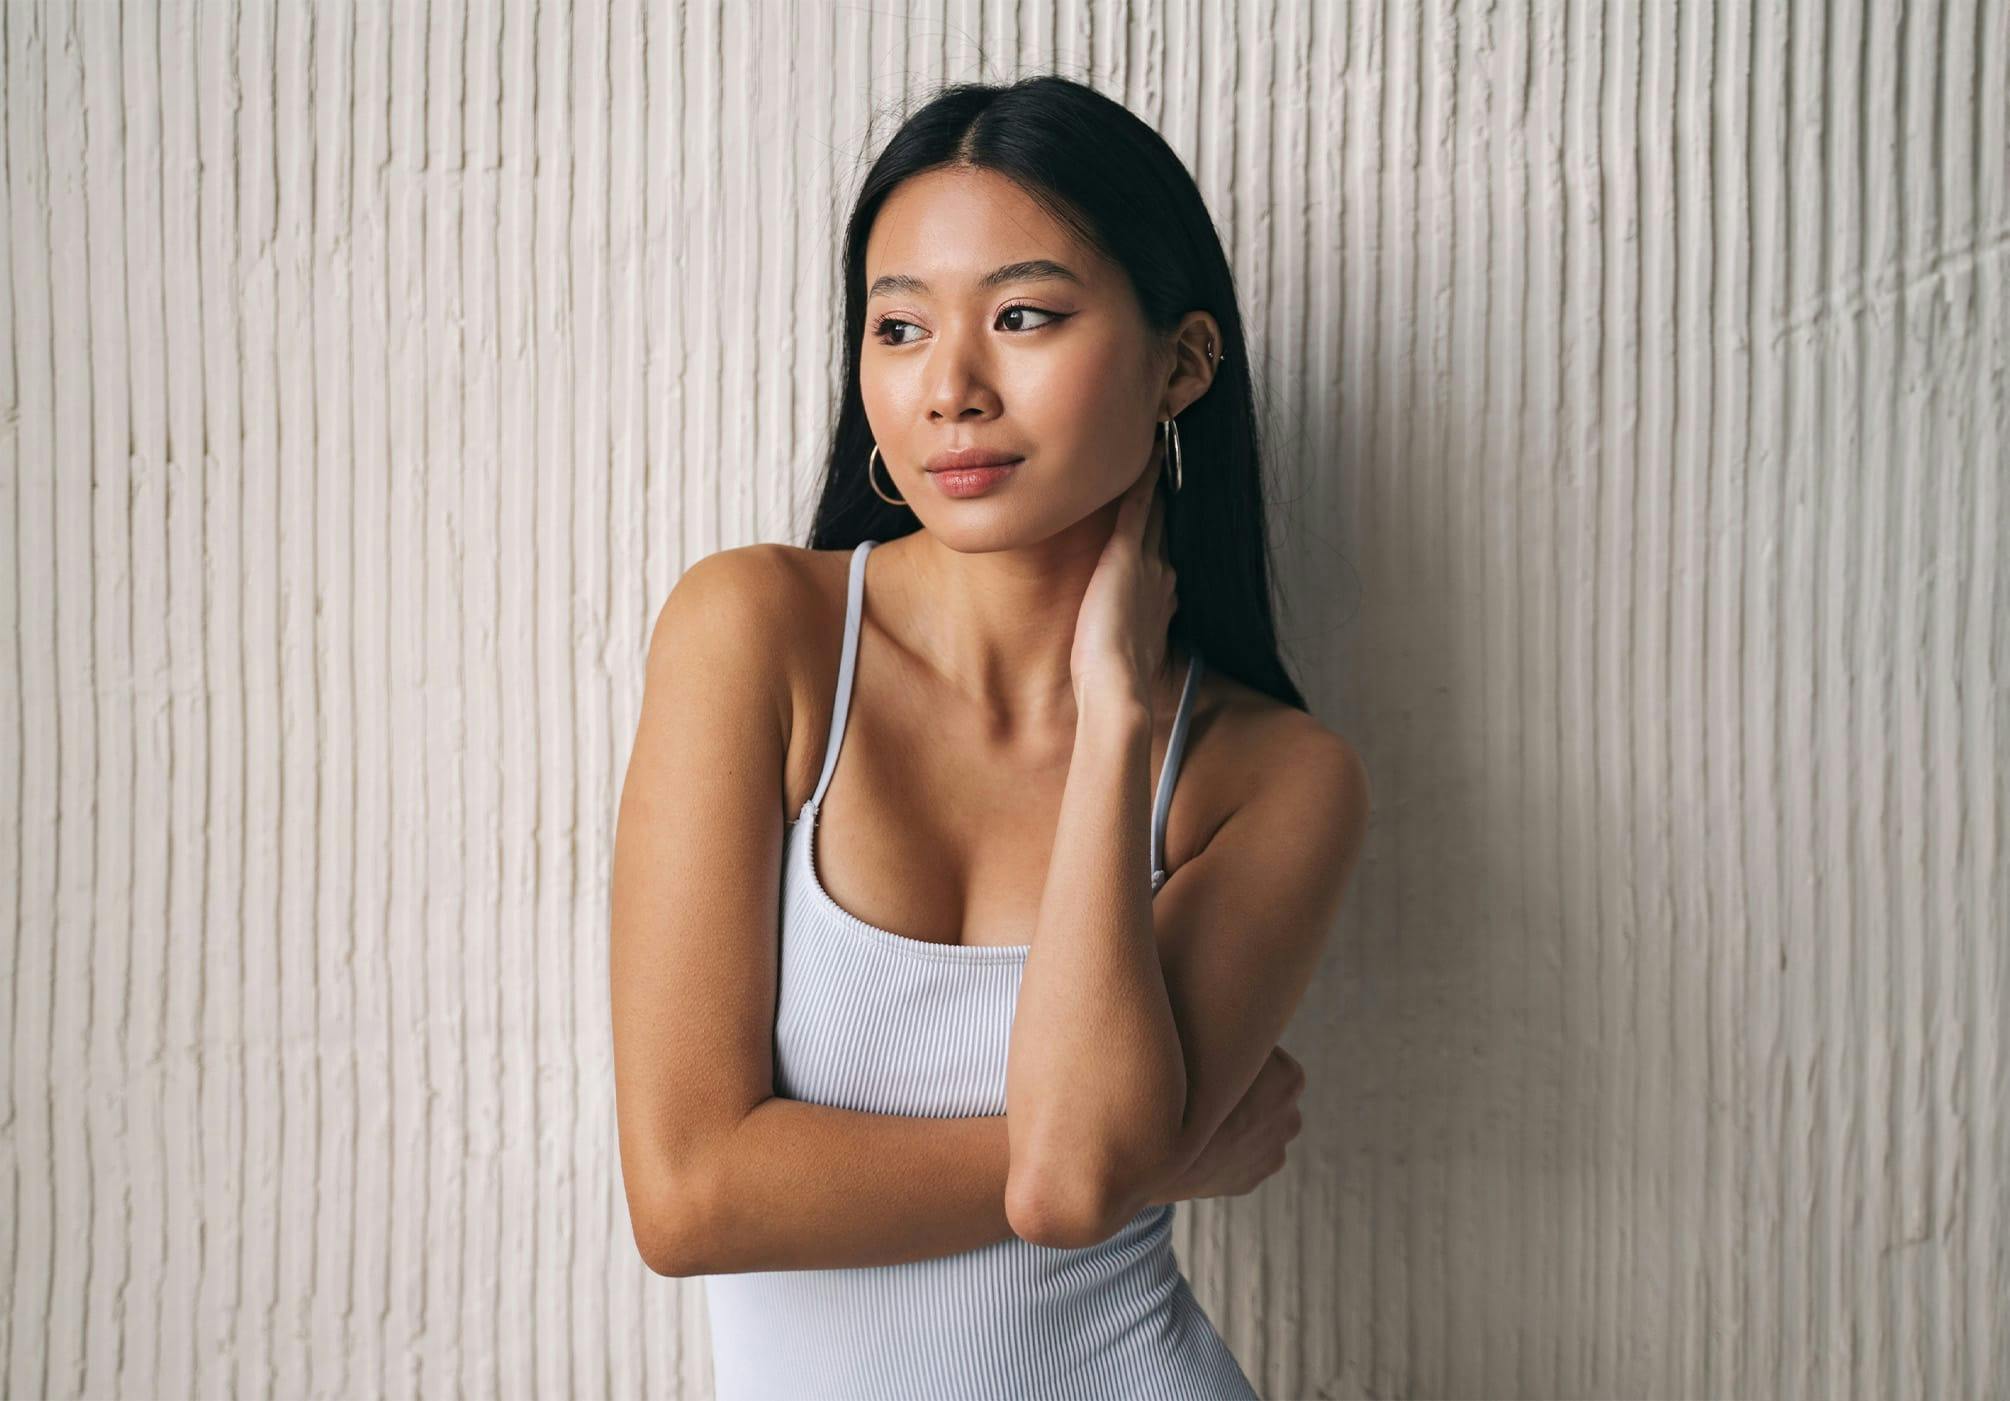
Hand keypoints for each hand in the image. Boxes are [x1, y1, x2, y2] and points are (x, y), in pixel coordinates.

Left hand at [1070, 433, 1176, 707]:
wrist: (1118, 686)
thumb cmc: (1109, 680)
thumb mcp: (1124, 652)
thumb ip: (1130, 634)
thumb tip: (1123, 637)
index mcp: (1160, 597)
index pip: (1162, 552)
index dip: (1166, 529)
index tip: (1169, 508)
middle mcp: (1161, 575)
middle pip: (1164, 526)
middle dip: (1169, 497)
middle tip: (1175, 460)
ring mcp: (1147, 563)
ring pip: (1155, 510)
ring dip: (1160, 479)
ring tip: (1164, 445)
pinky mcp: (1126, 556)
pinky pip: (1138, 505)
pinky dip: (1145, 478)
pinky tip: (1152, 450)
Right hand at [1147, 1045, 1305, 1205]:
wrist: (1155, 1152)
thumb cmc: (1180, 1084)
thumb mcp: (1211, 1040)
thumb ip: (1228, 1030)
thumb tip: (1226, 995)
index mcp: (1290, 1077)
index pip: (1267, 1055)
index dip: (1237, 1053)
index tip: (1212, 1055)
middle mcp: (1291, 1117)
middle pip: (1266, 1093)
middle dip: (1241, 1089)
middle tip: (1202, 1083)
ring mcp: (1273, 1152)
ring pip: (1254, 1127)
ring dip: (1234, 1121)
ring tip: (1197, 1114)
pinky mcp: (1252, 1179)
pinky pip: (1239, 1157)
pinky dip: (1223, 1150)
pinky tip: (1198, 1141)